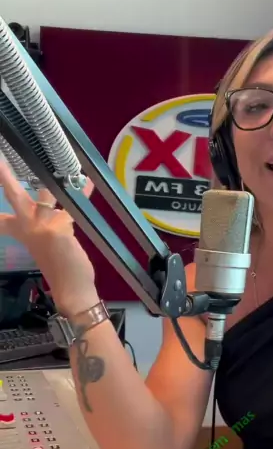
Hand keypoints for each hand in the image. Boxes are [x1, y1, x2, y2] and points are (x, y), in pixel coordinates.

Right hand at [0, 159, 98, 315]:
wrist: (71, 290)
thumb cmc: (60, 267)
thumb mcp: (45, 243)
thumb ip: (46, 222)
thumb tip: (59, 201)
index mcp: (22, 232)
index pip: (1, 219)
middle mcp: (29, 226)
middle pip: (14, 196)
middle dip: (5, 176)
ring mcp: (42, 226)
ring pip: (45, 195)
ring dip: (51, 177)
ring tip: (56, 158)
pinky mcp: (59, 228)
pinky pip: (73, 204)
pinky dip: (83, 192)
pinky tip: (88, 181)